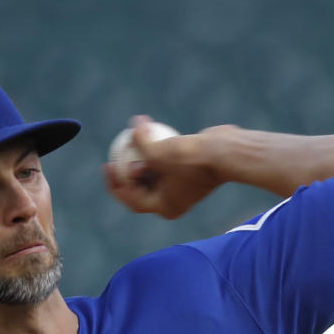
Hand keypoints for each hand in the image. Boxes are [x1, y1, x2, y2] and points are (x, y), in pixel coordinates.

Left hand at [104, 116, 227, 218]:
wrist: (226, 152)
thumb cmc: (191, 158)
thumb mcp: (158, 152)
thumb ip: (140, 142)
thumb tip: (133, 127)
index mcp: (164, 207)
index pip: (132, 199)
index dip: (115, 184)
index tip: (107, 165)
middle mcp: (173, 200)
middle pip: (141, 189)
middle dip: (125, 172)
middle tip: (113, 157)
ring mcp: (182, 186)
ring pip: (154, 173)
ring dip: (141, 157)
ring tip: (129, 139)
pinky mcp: (189, 171)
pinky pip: (167, 161)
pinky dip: (157, 149)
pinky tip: (147, 129)